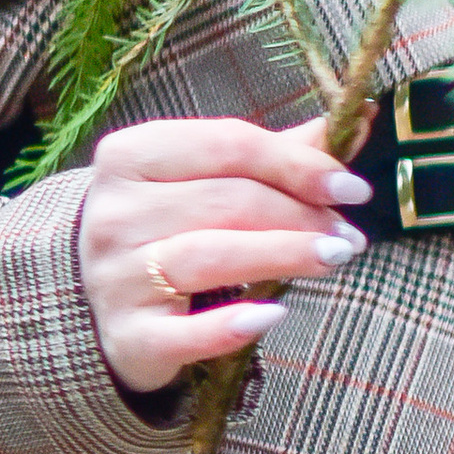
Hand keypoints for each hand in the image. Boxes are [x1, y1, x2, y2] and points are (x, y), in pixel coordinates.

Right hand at [79, 117, 369, 394]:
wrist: (94, 298)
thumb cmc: (166, 224)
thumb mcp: (205, 178)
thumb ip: (276, 153)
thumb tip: (359, 118)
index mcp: (130, 154)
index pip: (229, 145)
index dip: (297, 164)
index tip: (352, 188)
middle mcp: (115, 212)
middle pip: (227, 202)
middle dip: (300, 216)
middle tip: (349, 236)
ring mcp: (115, 276)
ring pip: (210, 257)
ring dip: (283, 255)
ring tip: (335, 259)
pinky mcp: (128, 335)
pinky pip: (185, 333)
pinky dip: (231, 325)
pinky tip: (274, 315)